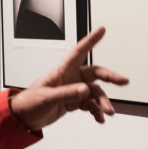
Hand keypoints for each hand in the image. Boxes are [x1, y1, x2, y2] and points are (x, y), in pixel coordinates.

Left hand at [9, 26, 128, 131]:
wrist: (24, 118)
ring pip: (94, 92)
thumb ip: (67, 93)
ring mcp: (73, 90)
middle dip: (110, 77)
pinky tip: (99, 118)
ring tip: (107, 112)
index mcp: (62, 71)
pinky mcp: (73, 101)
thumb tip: (85, 90)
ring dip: (102, 102)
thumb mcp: (47, 97)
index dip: (90, 40)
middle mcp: (71, 78)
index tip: (101, 30)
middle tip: (123, 81)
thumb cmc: (30, 102)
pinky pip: (90, 104)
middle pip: (95, 74)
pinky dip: (96, 111)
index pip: (79, 51)